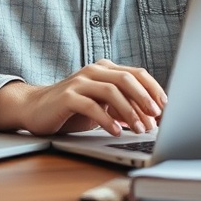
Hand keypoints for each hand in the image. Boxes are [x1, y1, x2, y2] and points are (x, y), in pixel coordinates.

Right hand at [0, 59, 166, 136]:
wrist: (35, 108)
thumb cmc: (72, 109)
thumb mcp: (101, 105)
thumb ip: (122, 106)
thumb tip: (151, 118)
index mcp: (105, 69)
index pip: (136, 73)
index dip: (153, 88)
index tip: (165, 106)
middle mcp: (94, 71)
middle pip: (127, 79)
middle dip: (145, 98)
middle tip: (156, 117)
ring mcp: (80, 82)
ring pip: (112, 91)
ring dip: (129, 111)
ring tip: (140, 129)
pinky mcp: (68, 96)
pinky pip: (92, 106)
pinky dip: (107, 120)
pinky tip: (116, 131)